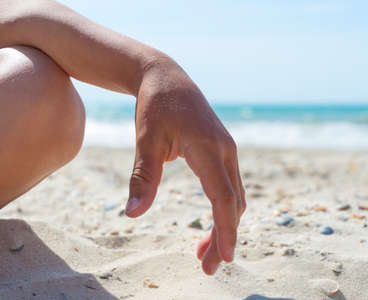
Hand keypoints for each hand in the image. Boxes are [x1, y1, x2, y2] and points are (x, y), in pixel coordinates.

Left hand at [124, 57, 245, 274]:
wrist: (167, 78)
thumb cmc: (155, 106)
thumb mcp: (146, 140)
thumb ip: (143, 177)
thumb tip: (132, 215)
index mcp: (209, 148)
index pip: (223, 198)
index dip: (226, 230)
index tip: (225, 258)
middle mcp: (225, 151)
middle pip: (233, 204)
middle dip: (223, 237)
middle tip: (207, 267)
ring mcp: (227, 150)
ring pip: (234, 197)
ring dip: (224, 226)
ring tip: (203, 253)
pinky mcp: (222, 151)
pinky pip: (228, 187)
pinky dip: (223, 211)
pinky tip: (210, 224)